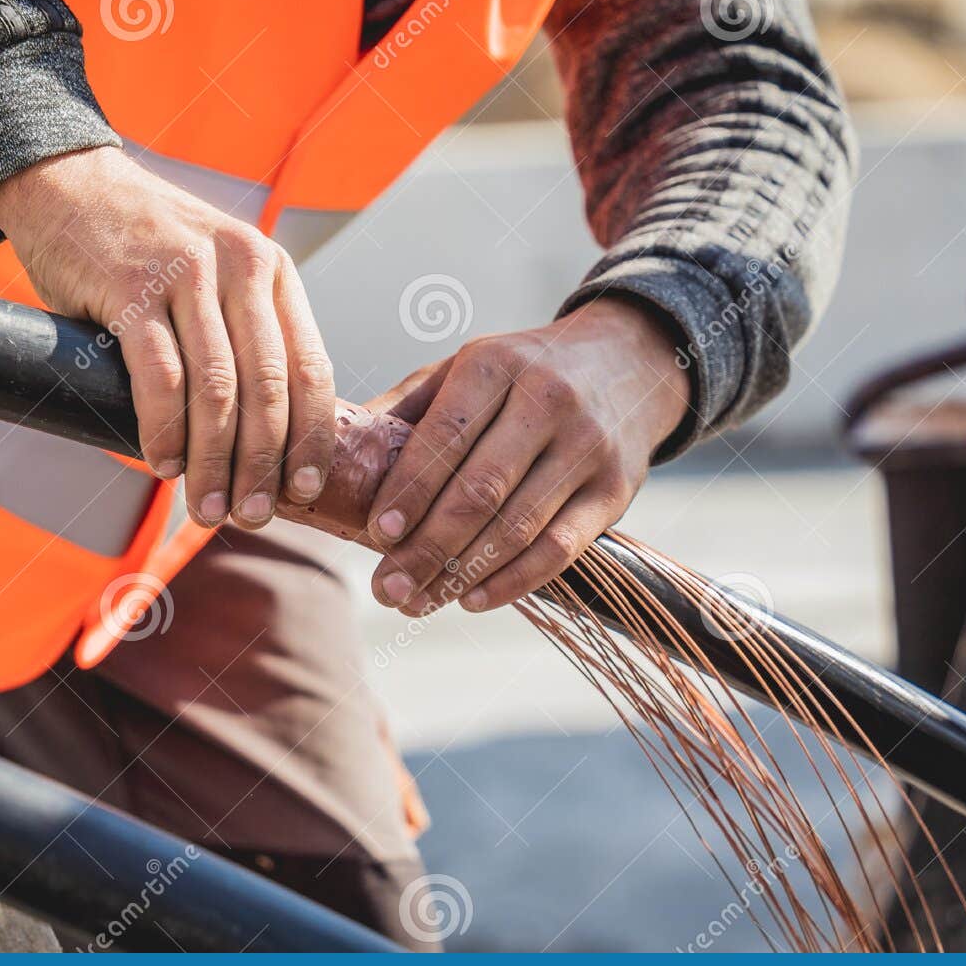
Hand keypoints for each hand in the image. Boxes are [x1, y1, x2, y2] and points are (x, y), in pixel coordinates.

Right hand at [0, 146, 334, 527]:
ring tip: (206, 507)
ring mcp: (187, 274)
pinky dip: (164, 431)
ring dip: (214, 462)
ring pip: (217, 391)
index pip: (311, 367)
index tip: (305, 491)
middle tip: (253, 515)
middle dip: (263, 465)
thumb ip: (242, 333)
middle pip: (267, 388)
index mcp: (271, 270)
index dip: (312, 438)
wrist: (68, 182)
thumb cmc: (143, 245)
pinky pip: (160, 377)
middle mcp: (240, 266)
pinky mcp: (132, 287)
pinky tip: (163, 464)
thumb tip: (264, 438)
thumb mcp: (214, 272)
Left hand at [364, 296, 690, 614]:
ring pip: (517, 527)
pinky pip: (560, 549)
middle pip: (479, 491)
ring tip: (417, 602)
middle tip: (386, 589)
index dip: (408, 492)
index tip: (374, 536)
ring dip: (462, 575)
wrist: (628, 363)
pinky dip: (513, 582)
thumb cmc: (523, 372)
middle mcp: (547, 400)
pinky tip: (473, 599)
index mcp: (495, 364)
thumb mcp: (466, 368)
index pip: (444, 438)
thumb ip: (407, 409)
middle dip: (426, 548)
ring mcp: (588, 446)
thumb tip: (337, 457)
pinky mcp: (617, 489)